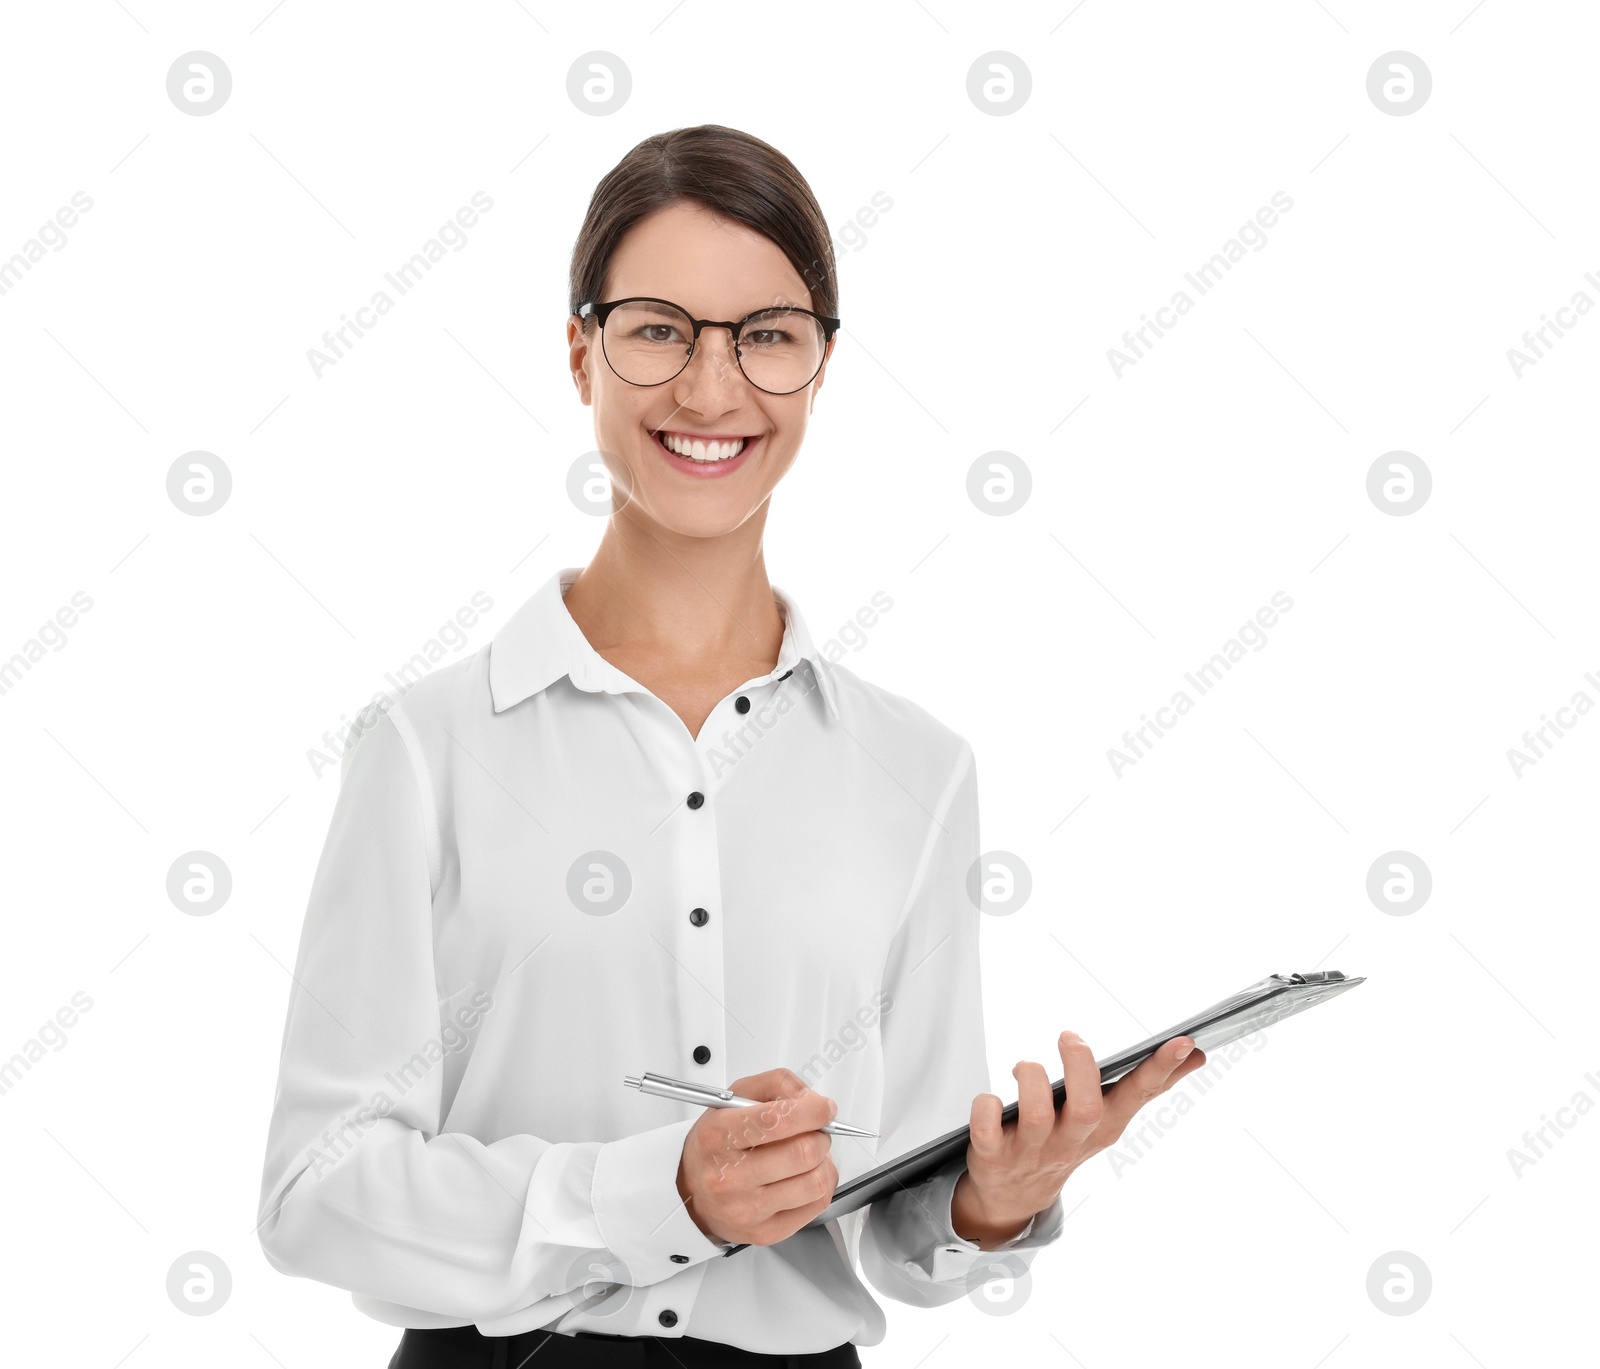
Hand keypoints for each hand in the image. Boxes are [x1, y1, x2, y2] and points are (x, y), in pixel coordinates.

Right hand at [675, 1067, 839, 1246]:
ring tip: (808, 1155)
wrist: (691, 1192)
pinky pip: (817, 1204)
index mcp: (718, 1136)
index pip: (776, 1120)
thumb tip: (814, 1100)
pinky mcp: (766, 1232)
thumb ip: (777, 1085)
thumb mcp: (733, 1099)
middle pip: (803, 1152)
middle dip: (820, 1135)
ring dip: (823, 1161)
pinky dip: (821, 1184)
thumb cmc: (716, 1144)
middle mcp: (729, 1175)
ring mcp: (747, 1209)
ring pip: (816, 1181)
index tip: (824, 1108)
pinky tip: (804, 1176)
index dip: (812, 1111)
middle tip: (815, 1131)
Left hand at [952, 1032, 1208, 1246]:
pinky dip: (985, 1109)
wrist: (1014, 1197)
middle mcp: (1072, 1140)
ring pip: (1038, 1116)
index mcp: (1104, 1127)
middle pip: (1088, 1108)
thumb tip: (1194, 1054)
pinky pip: (987, 1132)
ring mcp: (1033, 1151)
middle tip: (1069, 1037)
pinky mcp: (994, 1156)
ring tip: (1026, 1066)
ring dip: (1030, 1081)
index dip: (1161, 1069)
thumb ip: (1145, 1086)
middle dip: (1081, 1069)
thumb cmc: (1065, 1141)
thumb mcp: (1109, 1117)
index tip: (1184, 1042)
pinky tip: (990, 1100)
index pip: (1140, 1096)